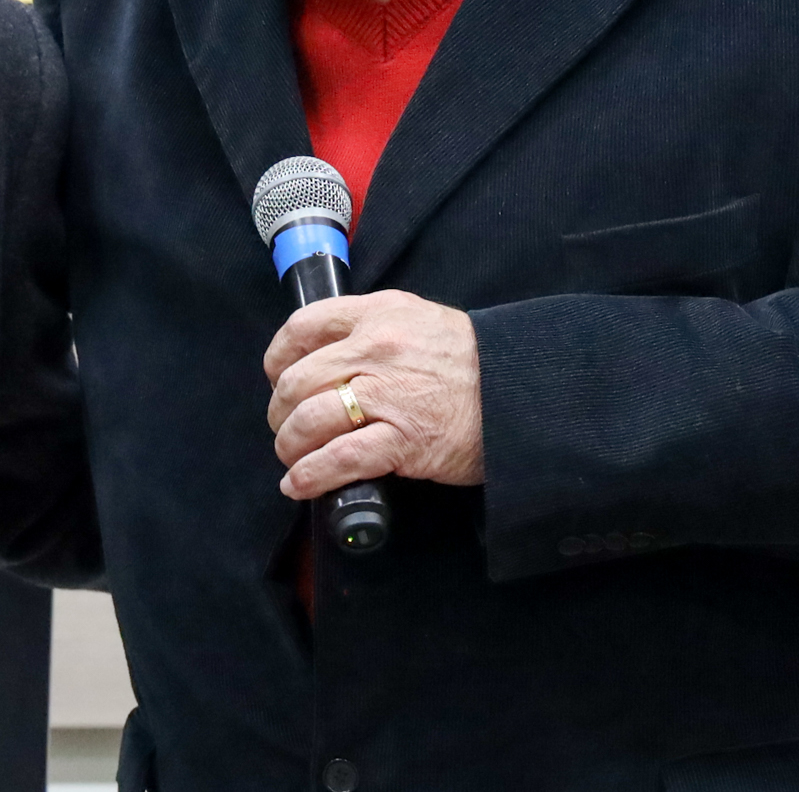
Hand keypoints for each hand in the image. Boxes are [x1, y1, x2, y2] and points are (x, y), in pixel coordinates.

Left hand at [263, 290, 482, 499]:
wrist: (522, 391)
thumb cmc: (473, 360)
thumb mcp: (420, 320)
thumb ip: (374, 328)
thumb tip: (328, 355)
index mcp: (379, 314)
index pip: (304, 326)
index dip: (279, 356)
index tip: (276, 376)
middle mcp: (377, 349)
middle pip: (298, 380)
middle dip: (280, 411)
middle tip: (285, 426)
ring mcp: (389, 396)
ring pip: (310, 420)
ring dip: (290, 445)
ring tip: (292, 458)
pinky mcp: (402, 440)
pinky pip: (339, 459)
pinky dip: (310, 476)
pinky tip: (299, 484)